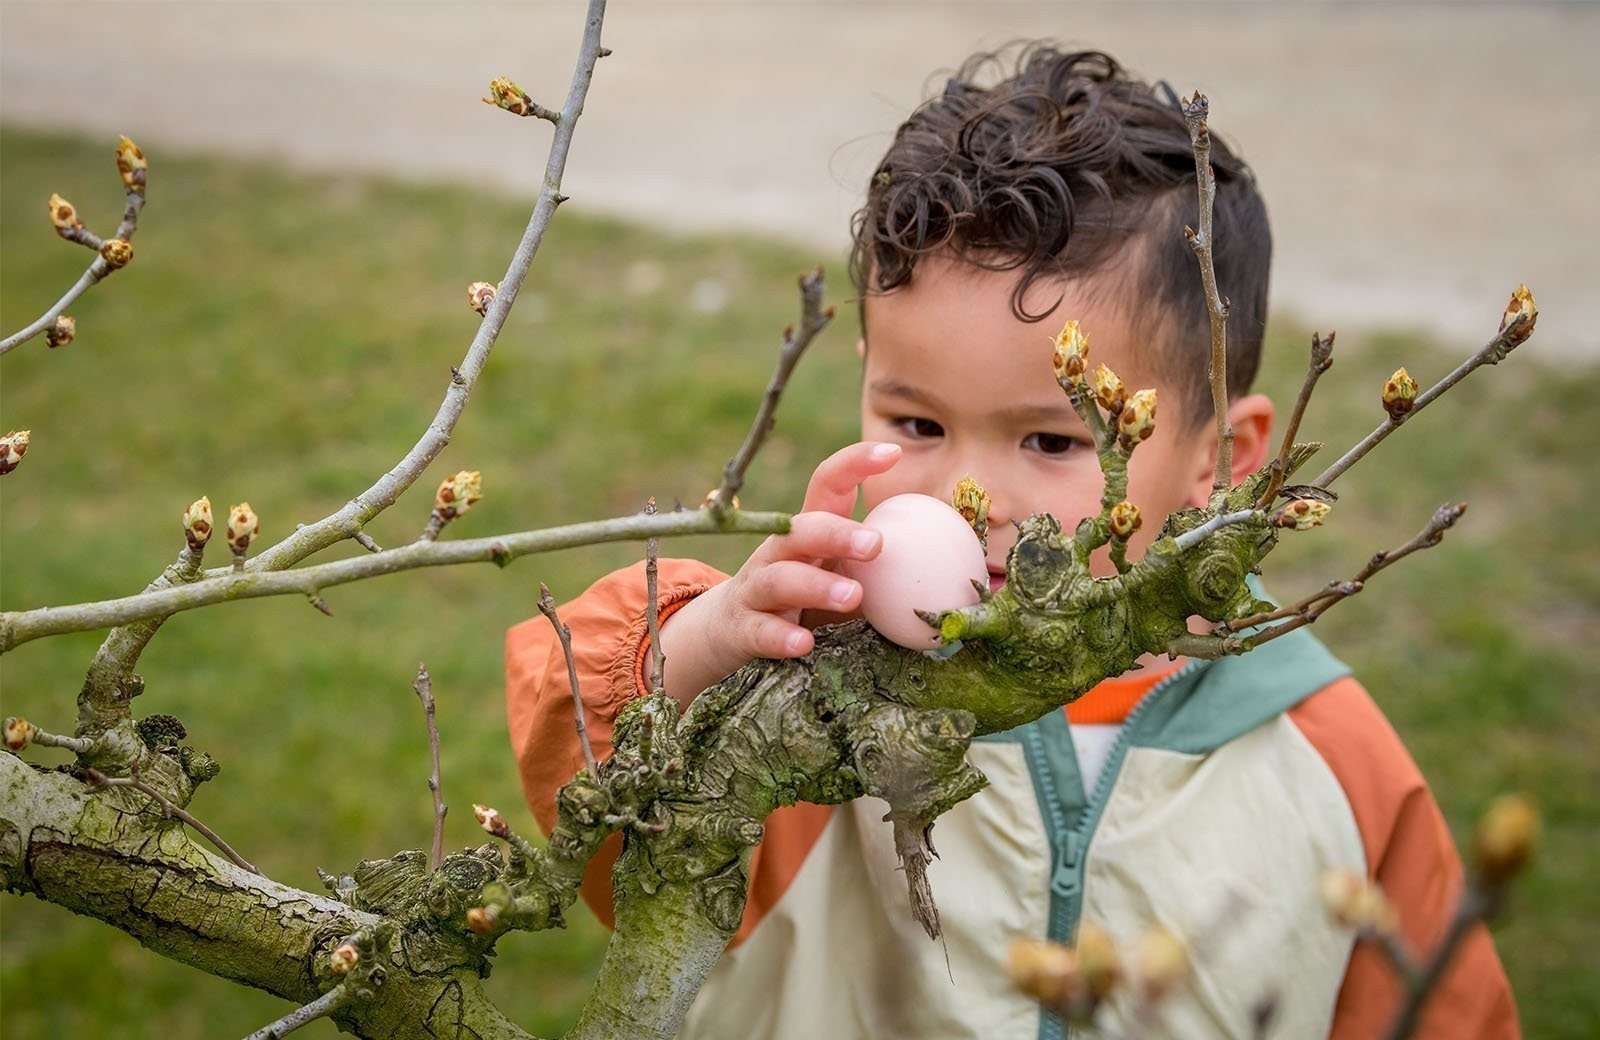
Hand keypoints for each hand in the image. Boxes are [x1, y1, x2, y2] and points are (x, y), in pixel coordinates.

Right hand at [657, 442, 900, 704]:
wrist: (728, 633)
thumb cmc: (803, 601)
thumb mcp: (840, 580)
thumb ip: (882, 574)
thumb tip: (954, 571)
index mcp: (809, 533)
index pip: (827, 486)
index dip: (854, 464)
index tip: (892, 453)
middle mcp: (778, 553)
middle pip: (801, 529)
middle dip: (837, 532)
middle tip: (876, 544)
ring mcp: (755, 589)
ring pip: (779, 579)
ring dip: (816, 585)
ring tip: (853, 597)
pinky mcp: (742, 628)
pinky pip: (759, 630)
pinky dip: (780, 636)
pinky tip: (804, 643)